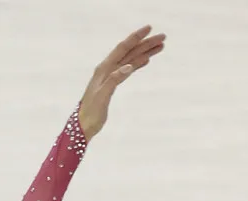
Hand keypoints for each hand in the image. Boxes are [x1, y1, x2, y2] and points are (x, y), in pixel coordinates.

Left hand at [78, 25, 165, 140]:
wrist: (84, 125)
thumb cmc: (91, 112)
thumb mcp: (102, 96)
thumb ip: (114, 80)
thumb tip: (129, 67)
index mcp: (105, 69)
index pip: (123, 48)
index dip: (136, 38)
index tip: (150, 29)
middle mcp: (108, 69)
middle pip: (130, 52)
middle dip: (146, 44)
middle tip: (163, 38)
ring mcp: (111, 76)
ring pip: (131, 60)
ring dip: (145, 52)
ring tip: (159, 47)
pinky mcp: (113, 84)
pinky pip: (128, 69)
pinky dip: (138, 63)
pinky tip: (146, 60)